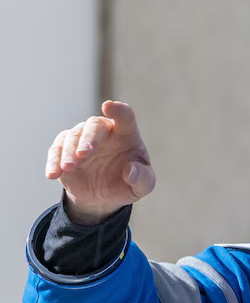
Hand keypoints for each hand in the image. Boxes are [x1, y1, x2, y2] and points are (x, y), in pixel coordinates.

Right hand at [45, 100, 154, 223]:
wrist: (104, 197)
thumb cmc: (128, 183)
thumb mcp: (143, 185)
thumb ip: (142, 178)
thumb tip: (130, 171)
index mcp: (126, 134)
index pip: (125, 117)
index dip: (118, 111)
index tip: (108, 106)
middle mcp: (104, 132)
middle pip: (95, 125)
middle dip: (88, 138)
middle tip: (83, 154)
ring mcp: (82, 138)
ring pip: (73, 136)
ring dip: (69, 151)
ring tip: (69, 167)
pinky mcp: (63, 149)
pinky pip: (56, 150)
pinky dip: (54, 161)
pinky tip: (53, 174)